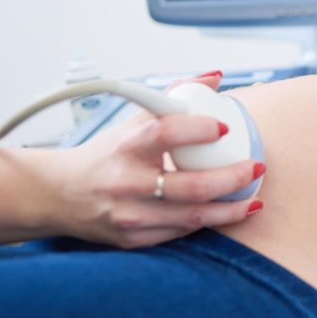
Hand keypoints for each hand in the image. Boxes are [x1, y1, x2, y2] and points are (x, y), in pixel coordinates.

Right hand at [43, 71, 264, 248]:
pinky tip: (226, 213)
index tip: (224, 127)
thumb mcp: (133, 120)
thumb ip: (174, 98)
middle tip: (257, 167)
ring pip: (192, 217)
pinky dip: (207, 223)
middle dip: (232, 178)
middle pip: (191, 186)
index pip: (165, 134)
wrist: (59, 195)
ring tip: (254, 200)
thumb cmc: (105, 155)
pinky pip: (181, 233)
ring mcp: (130, 215)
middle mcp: (127, 183)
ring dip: (230, 210)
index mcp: (126, 147)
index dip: (198, 129)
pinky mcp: (133, 240)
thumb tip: (215, 77)